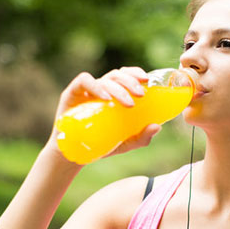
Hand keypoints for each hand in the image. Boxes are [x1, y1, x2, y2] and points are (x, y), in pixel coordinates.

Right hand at [45, 67, 161, 160]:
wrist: (74, 155)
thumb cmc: (101, 144)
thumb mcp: (125, 143)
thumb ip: (141, 137)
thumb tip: (157, 127)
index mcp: (114, 94)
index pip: (125, 75)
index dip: (136, 73)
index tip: (146, 80)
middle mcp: (101, 89)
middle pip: (117, 75)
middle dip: (131, 82)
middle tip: (140, 95)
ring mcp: (87, 90)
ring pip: (105, 79)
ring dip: (119, 88)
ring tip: (128, 103)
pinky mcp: (72, 93)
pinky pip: (84, 81)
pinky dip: (96, 86)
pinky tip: (106, 98)